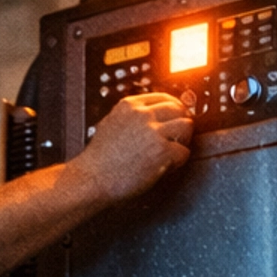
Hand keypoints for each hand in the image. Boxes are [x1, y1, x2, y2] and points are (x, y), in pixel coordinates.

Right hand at [77, 91, 191, 199]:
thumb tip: (148, 119)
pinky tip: (167, 166)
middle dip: (181, 122)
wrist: (90, 180)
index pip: (163, 97)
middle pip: (178, 108)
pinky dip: (179, 161)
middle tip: (179, 135)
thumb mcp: (109, 125)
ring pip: (186, 126)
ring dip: (184, 139)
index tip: (177, 116)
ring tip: (174, 151)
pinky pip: (184, 151)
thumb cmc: (97, 161)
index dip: (174, 108)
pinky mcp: (161, 151)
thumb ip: (130, 118)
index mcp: (129, 105)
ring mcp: (153, 132)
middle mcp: (142, 115)